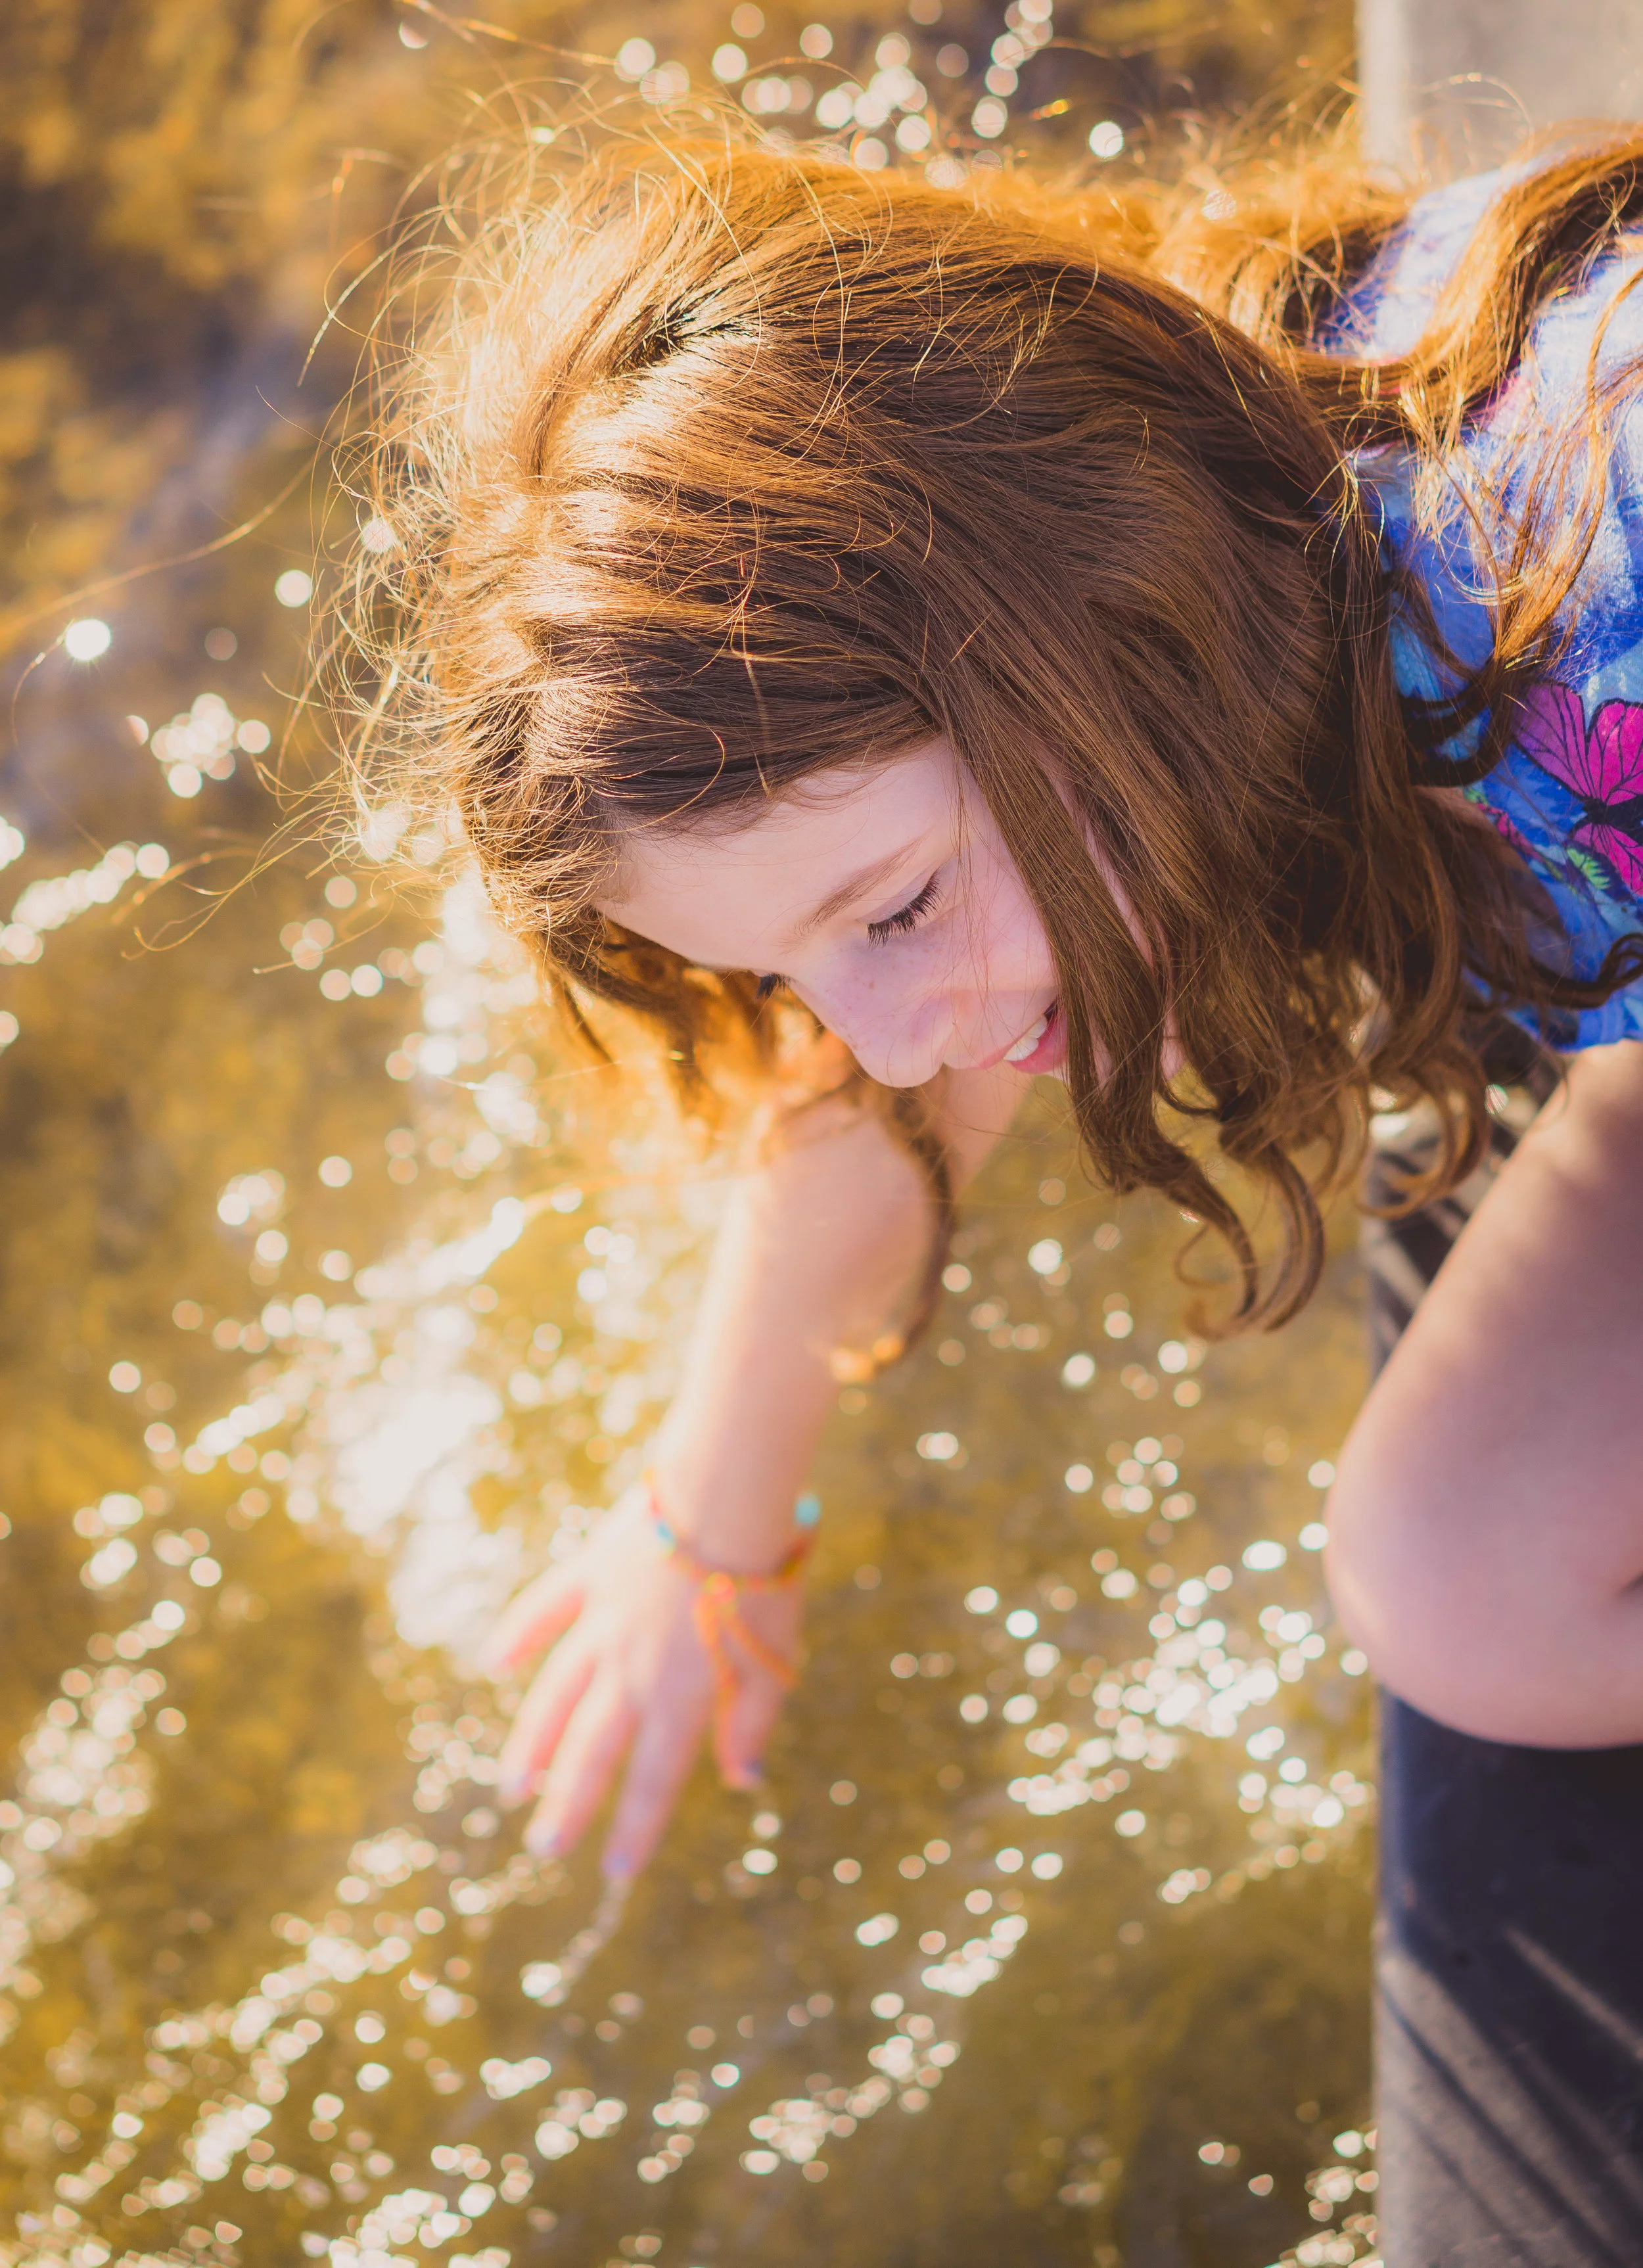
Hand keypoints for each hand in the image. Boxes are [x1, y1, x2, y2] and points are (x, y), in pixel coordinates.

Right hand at [484, 1487, 803, 1879]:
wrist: (727, 1500)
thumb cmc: (761, 1584)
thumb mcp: (773, 1663)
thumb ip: (750, 1721)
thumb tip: (739, 1778)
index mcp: (681, 1695)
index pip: (654, 1779)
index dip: (635, 1828)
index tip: (615, 1870)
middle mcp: (632, 1670)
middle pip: (592, 1750)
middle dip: (569, 1802)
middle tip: (544, 1845)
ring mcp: (602, 1622)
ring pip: (556, 1694)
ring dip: (533, 1743)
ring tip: (513, 1785)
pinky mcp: (588, 1574)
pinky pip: (543, 1610)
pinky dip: (516, 1636)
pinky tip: (492, 1662)